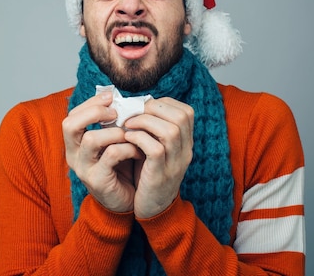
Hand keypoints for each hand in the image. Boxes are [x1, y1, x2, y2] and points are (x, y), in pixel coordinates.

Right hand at [62, 92, 141, 212]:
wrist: (127, 200)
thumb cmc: (122, 166)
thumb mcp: (114, 141)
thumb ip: (112, 123)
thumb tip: (120, 97)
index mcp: (75, 143)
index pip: (72, 115)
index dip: (90, 102)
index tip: (111, 96)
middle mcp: (74, 154)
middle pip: (70, 124)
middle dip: (94, 112)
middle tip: (116, 112)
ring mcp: (84, 168)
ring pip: (91, 139)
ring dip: (115, 131)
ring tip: (130, 133)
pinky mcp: (97, 180)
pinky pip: (111, 155)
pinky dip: (127, 148)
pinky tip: (139, 150)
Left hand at [122, 97, 193, 218]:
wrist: (153, 210)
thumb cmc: (149, 174)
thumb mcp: (157, 149)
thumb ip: (153, 129)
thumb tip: (136, 104)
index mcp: (186, 142)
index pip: (185, 111)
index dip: (163, 104)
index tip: (143, 107)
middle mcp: (186, 151)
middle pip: (182, 116)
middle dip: (154, 108)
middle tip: (133, 113)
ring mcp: (176, 164)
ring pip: (170, 131)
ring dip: (145, 122)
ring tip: (128, 124)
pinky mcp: (161, 176)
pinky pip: (155, 149)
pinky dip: (139, 138)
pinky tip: (127, 138)